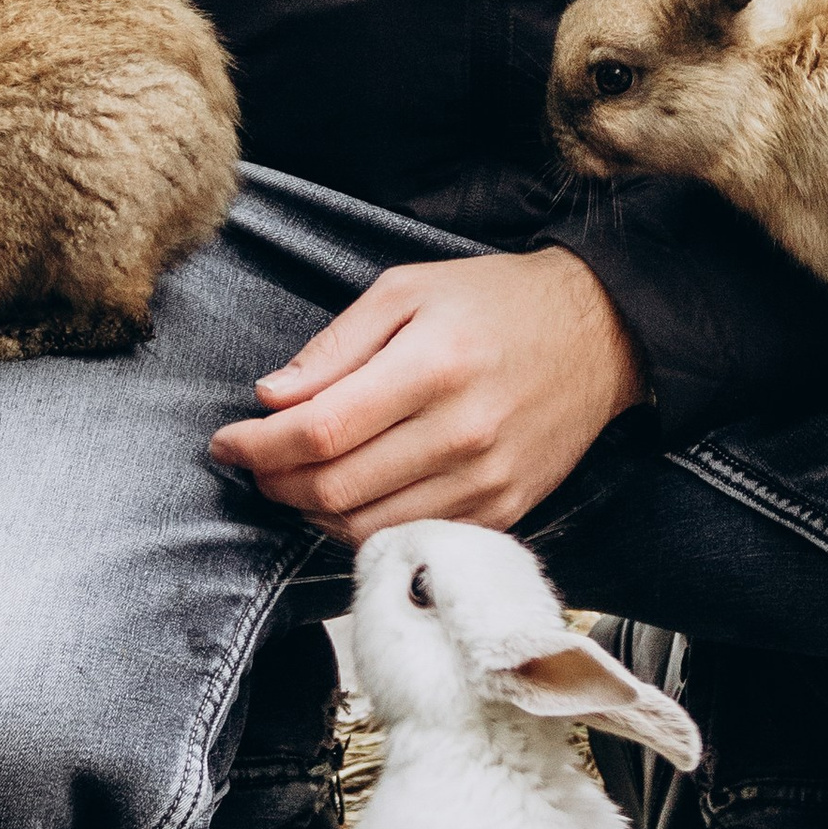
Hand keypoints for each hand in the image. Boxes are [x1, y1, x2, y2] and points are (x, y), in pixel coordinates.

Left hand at [208, 249, 643, 541]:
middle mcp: (462, 433)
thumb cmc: (495, 302)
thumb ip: (335, 347)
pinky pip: (412, 538)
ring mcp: (487, 481)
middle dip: (272, 482)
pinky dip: (362, 529)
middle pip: (334, 489)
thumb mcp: (408, 290)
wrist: (602, 334)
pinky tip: (346, 499)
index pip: (320, 431)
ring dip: (309, 513)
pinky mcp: (505, 510)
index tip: (225, 440)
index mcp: (433, 367)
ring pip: (365, 529)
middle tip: (253, 461)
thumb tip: (271, 399)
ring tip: (293, 480)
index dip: (257, 446)